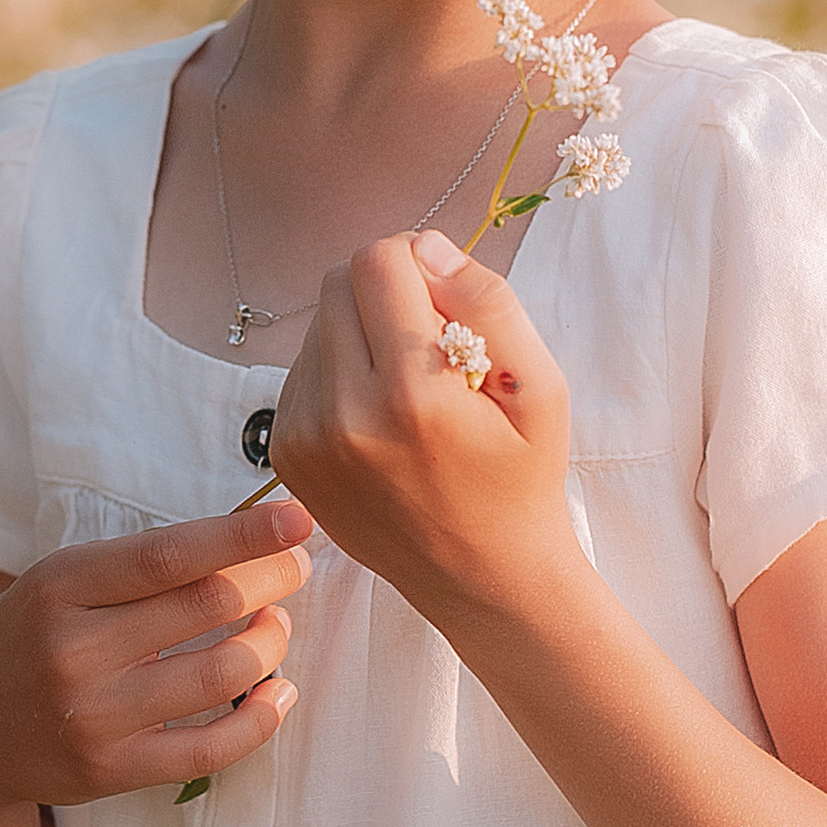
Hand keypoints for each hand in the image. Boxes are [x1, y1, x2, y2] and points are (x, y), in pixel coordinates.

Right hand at [0, 498, 313, 809]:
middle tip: (295, 567)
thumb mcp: (57, 582)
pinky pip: (211, 748)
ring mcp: (93, 715)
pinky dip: (262, 718)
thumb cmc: (26, 638)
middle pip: (205, 606)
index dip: (242, 534)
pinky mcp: (111, 770)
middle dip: (271, 581)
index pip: (167, 554)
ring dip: (271, 644)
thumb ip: (135, 565)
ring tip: (275, 627)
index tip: (298, 518)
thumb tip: (244, 537)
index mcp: (59, 585)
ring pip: (221, 674)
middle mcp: (74, 649)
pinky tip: (280, 693)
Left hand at [267, 228, 575, 625]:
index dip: (419, 263)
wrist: (482, 579)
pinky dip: (340, 374)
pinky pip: (302, 369)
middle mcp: (344, 415)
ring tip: (409, 389)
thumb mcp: (540, 388)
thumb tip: (424, 247)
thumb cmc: (522, 479)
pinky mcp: (286, 454)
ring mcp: (305, 438)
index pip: (378, 262)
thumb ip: (489, 302)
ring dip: (360, 333)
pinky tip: (382, 417)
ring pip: (317, 324)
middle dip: (386, 293)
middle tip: (432, 344)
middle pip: (338, 282)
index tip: (447, 302)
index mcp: (412, 396)